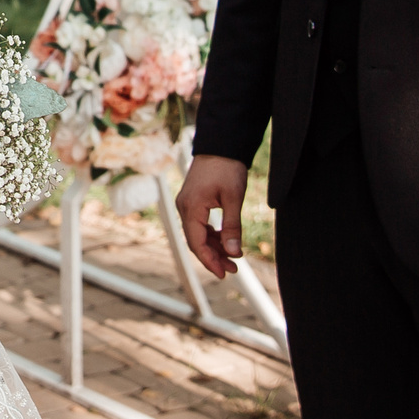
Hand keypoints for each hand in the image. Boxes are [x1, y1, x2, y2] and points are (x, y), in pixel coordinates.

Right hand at [175, 155, 249, 278]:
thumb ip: (232, 226)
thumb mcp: (233, 198)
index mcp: (191, 207)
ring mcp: (187, 204)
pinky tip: (225, 241)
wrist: (221, 144)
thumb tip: (233, 252)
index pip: (196, 243)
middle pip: (195, 241)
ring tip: (232, 259)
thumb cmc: (227, 168)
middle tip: (233, 270)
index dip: (210, 261)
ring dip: (213, 247)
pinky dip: (211, 235)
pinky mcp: (193, 201)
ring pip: (197, 234)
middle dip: (213, 257)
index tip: (224, 273)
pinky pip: (199, 225)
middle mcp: (184, 207)